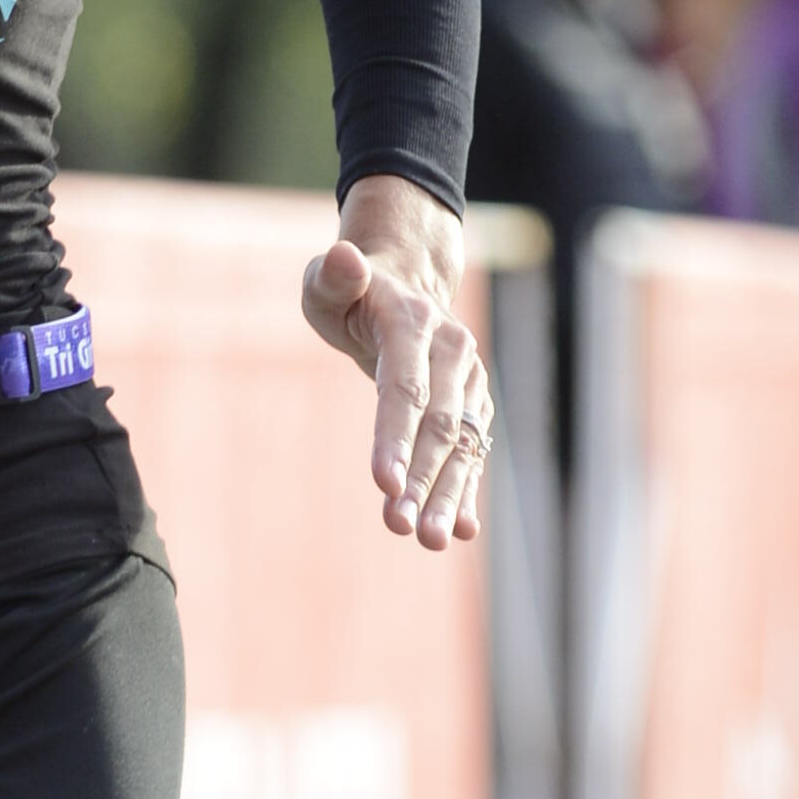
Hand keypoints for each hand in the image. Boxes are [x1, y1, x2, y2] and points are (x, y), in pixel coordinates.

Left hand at [302, 176, 491, 550]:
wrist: (406, 282)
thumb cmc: (352, 290)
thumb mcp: (328, 280)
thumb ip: (334, 277)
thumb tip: (344, 259)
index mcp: (413, 323)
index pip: (405, 387)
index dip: (394, 437)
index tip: (383, 484)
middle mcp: (452, 353)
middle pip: (438, 425)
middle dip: (421, 479)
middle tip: (401, 526)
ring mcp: (467, 381)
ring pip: (460, 444)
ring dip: (447, 494)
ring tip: (431, 539)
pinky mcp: (471, 406)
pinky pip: (470, 452)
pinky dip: (466, 490)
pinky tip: (460, 529)